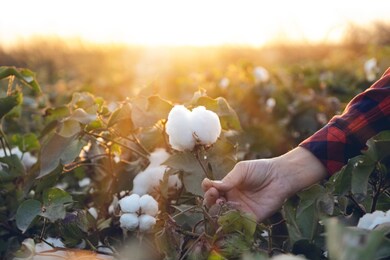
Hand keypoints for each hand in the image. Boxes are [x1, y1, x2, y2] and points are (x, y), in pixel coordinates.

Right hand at [202, 147, 327, 221]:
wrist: (281, 177)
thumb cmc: (261, 169)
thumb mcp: (242, 170)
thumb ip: (228, 179)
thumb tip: (210, 185)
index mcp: (228, 187)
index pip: (212, 192)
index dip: (208, 191)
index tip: (209, 186)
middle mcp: (232, 200)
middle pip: (215, 206)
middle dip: (211, 201)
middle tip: (214, 195)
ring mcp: (241, 210)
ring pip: (223, 216)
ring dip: (218, 212)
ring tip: (221, 203)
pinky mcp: (251, 219)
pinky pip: (238, 225)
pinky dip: (230, 224)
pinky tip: (228, 218)